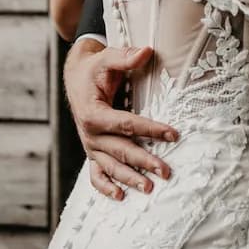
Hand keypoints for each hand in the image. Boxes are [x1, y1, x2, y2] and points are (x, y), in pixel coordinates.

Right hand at [63, 39, 179, 201]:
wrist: (75, 77)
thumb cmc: (95, 68)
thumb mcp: (107, 58)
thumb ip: (126, 57)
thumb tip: (147, 51)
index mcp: (93, 113)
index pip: (126, 124)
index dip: (150, 129)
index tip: (173, 133)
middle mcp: (89, 134)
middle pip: (121, 150)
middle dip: (144, 162)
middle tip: (166, 171)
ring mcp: (90, 146)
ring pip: (111, 166)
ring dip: (129, 179)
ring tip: (149, 189)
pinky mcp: (92, 152)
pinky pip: (96, 174)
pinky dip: (105, 187)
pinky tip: (119, 197)